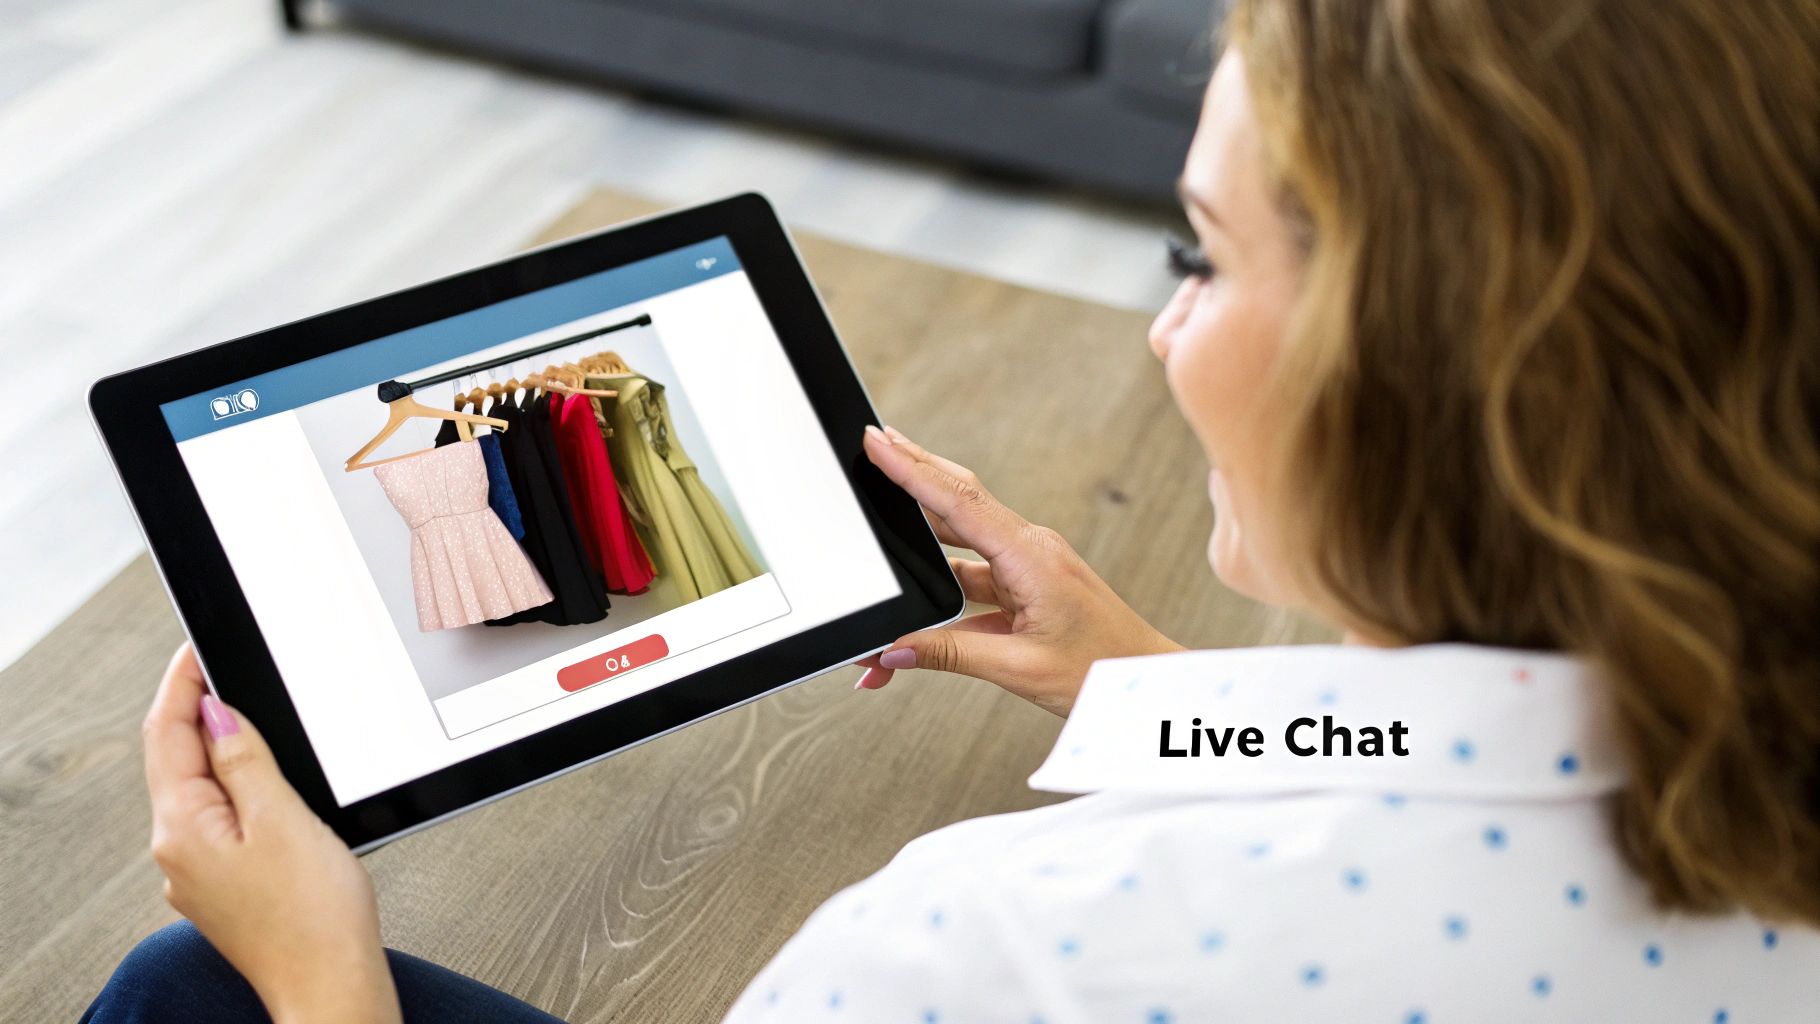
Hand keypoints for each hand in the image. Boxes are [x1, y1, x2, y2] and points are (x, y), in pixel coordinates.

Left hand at [143, 644, 401, 1023]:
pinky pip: (222, 819)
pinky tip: (268, 782)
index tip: (195, 647)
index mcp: (183, 829)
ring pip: (201, 790)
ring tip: (254, 716)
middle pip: (177, 759)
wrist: (330, 984)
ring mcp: (198, 872)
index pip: (166, 733)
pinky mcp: (226, 885)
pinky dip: (240, 786)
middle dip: (200, 710)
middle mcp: (178, 851)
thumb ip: (245, 760)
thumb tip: (216, 711)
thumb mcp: (283, 818)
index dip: (181, 683)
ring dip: (223, 748)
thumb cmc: (314, 916)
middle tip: (225, 667)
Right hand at [854, 426, 1181, 714]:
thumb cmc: (1104, 670)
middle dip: (912, 472)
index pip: (960, 502)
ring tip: (877, 519)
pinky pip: (972, 580)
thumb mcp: (1020, 669)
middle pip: (958, 501)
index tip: (877, 442)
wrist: (1146, 680)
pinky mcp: (1026, 587)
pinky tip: (911, 620)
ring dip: (918, 540)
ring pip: (960, 541)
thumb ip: (951, 655)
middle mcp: (1029, 550)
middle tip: (871, 446)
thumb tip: (893, 650)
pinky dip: (939, 595)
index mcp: (1032, 556)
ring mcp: (1028, 566)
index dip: (912, 469)